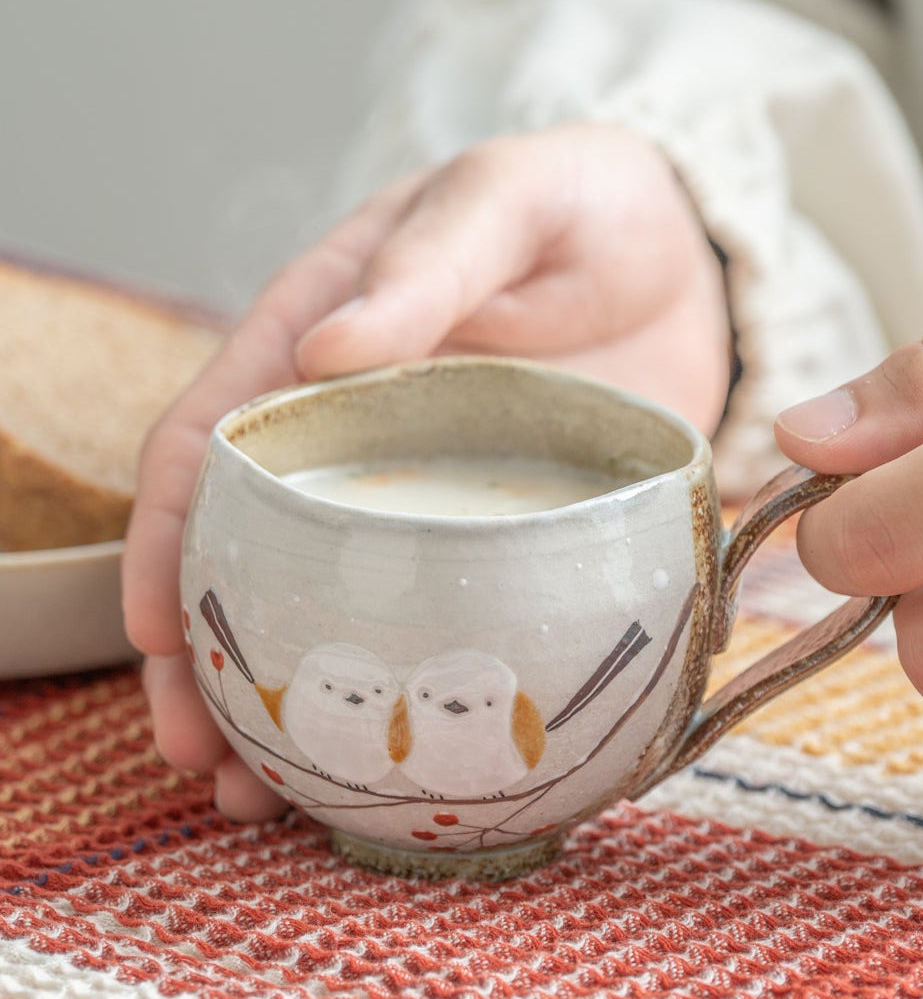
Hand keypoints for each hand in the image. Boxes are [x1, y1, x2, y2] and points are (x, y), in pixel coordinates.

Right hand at [122, 122, 731, 819]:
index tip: (160, 632)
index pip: (215, 441)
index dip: (169, 535)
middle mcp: (360, 434)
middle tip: (201, 755)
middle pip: (252, 551)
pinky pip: (441, 622)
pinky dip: (405, 694)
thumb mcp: (508, 199)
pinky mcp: (500, 539)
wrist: (686, 261)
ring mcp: (429, 498)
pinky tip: (389, 766)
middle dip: (211, 658)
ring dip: (289, 703)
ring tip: (263, 799)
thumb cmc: (584, 209)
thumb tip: (320, 349)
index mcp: (326, 343)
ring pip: (335, 608)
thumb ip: (432, 259)